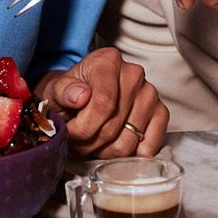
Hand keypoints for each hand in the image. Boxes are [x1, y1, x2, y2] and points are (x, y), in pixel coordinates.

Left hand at [40, 47, 167, 158]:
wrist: (82, 98)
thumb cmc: (70, 95)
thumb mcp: (56, 91)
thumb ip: (63, 91)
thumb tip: (80, 96)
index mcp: (107, 61)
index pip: (103, 103)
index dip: (83, 128)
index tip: (70, 133)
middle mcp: (133, 73)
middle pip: (113, 127)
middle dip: (90, 142)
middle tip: (79, 140)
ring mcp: (150, 93)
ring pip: (128, 142)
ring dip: (106, 151)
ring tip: (93, 141)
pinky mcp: (161, 112)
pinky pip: (149, 146)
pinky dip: (129, 156)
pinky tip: (114, 144)